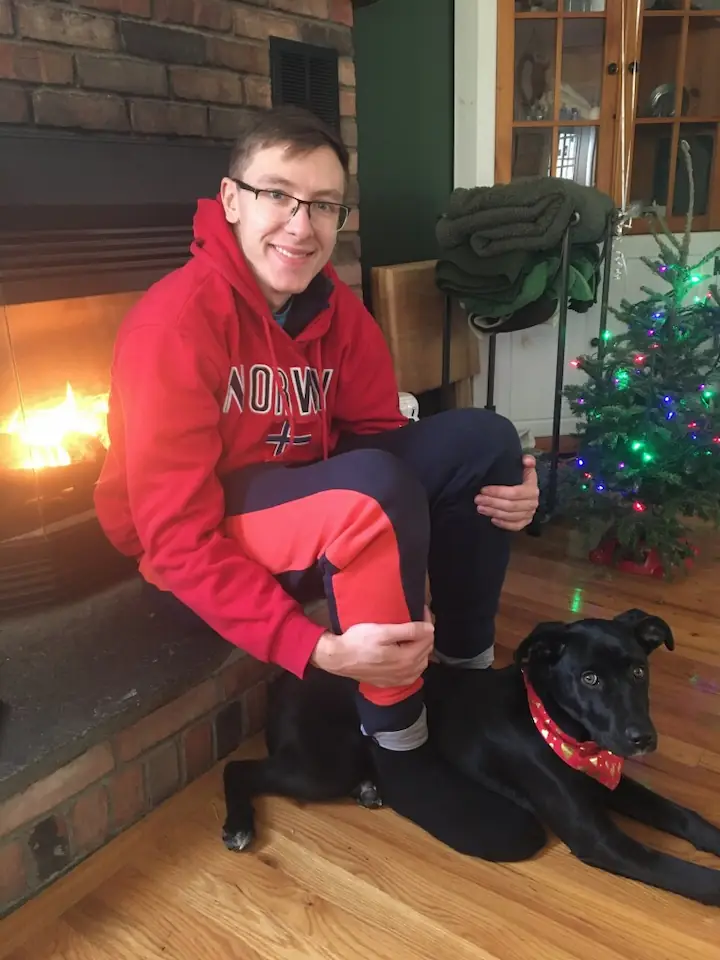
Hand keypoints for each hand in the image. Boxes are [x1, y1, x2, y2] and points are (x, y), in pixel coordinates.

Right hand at [310, 608, 433, 686]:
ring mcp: (399, 680)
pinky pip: (412, 673)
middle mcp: (407, 672)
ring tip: (414, 635)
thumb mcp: (383, 631)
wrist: (339, 659)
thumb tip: (430, 628)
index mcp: (407, 658)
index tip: (422, 611)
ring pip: (421, 663)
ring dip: (422, 648)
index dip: (427, 622)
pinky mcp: (391, 683)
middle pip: (426, 651)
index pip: (428, 638)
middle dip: (426, 634)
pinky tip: (409, 655)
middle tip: (419, 620)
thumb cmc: (359, 641)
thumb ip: (408, 631)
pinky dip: (415, 663)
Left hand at [474, 454, 538, 531]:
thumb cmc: (521, 478)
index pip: (515, 492)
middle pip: (511, 505)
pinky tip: (492, 519)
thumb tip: (526, 460)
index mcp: (532, 489)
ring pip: (511, 516)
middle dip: (492, 502)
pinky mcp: (525, 522)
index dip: (498, 492)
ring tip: (480, 508)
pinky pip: (515, 526)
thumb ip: (526, 461)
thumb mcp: (524, 468)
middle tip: (478, 499)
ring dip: (494, 512)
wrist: (527, 490)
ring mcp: (530, 514)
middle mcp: (533, 503)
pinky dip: (503, 524)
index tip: (483, 489)